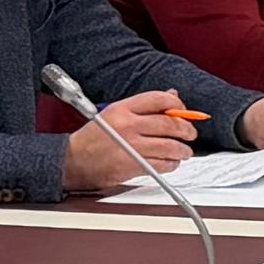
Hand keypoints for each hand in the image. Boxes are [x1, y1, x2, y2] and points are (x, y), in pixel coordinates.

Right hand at [66, 93, 199, 192]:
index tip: (183, 110)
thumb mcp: (115, 113)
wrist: (73, 161)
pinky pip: (162, 164)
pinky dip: (172, 164)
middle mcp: (127, 126)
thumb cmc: (94, 137)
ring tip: (185, 150)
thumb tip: (172, 96)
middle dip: (186, 129)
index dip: (177, 104)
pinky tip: (172, 162)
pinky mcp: (132, 166)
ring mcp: (131, 147)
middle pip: (169, 124)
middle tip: (190, 133)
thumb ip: (144, 105)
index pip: (159, 99)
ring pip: (169, 146)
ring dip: (183, 149)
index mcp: (123, 109)